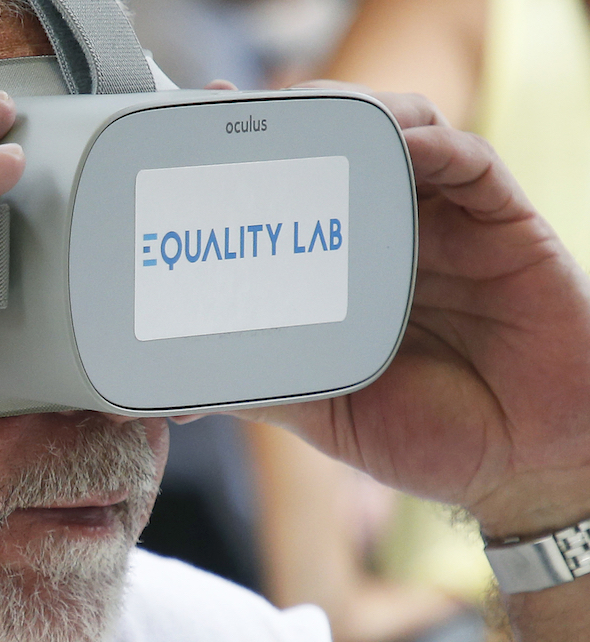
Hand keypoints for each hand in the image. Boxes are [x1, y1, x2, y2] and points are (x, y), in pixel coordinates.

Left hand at [242, 87, 589, 536]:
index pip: (297, 195)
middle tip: (238, 110)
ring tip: (307, 115)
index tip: (202, 135)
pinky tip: (393, 140)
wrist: (528, 466)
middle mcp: (395, 237)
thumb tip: (177, 395)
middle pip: (342, 149)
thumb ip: (268, 386)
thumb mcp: (331, 413)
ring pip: (401, 135)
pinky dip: (430, 143)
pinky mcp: (505, 225)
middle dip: (293, 121)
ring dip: (354, 116)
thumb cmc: (433, 438)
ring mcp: (449, 226)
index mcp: (350, 273)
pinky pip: (470, 164)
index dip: (254, 160)